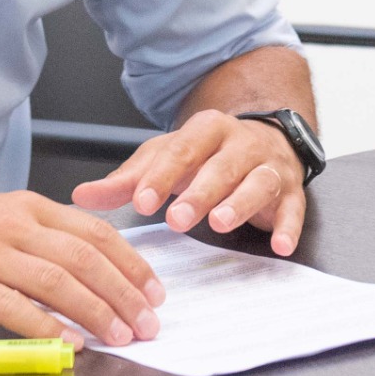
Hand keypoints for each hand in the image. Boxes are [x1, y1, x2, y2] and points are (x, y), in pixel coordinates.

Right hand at [0, 190, 165, 346]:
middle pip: (84, 258)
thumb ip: (38, 240)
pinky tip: (69, 344)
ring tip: (121, 336)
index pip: (94, 232)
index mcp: (25, 207)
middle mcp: (11, 225)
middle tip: (148, 322)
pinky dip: (47, 327)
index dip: (131, 262)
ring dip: (96, 312)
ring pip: (57, 282)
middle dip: (124, 293)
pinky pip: (13, 308)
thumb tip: (88, 270)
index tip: (153, 290)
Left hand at [71, 108, 308, 255]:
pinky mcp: (292, 190)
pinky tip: (280, 245)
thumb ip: (127, 180)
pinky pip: (294, 206)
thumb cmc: (207, 155)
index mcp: (206, 130)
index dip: (161, 176)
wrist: (265, 137)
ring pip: (258, 181)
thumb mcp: (166, 160)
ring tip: (221, 224)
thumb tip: (80, 196)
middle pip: (222, 164)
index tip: (141, 201)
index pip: (181, 150)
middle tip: (178, 218)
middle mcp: (241, 143)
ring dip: (241, 203)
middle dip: (200, 191)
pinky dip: (289, 225)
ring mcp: (269, 165)